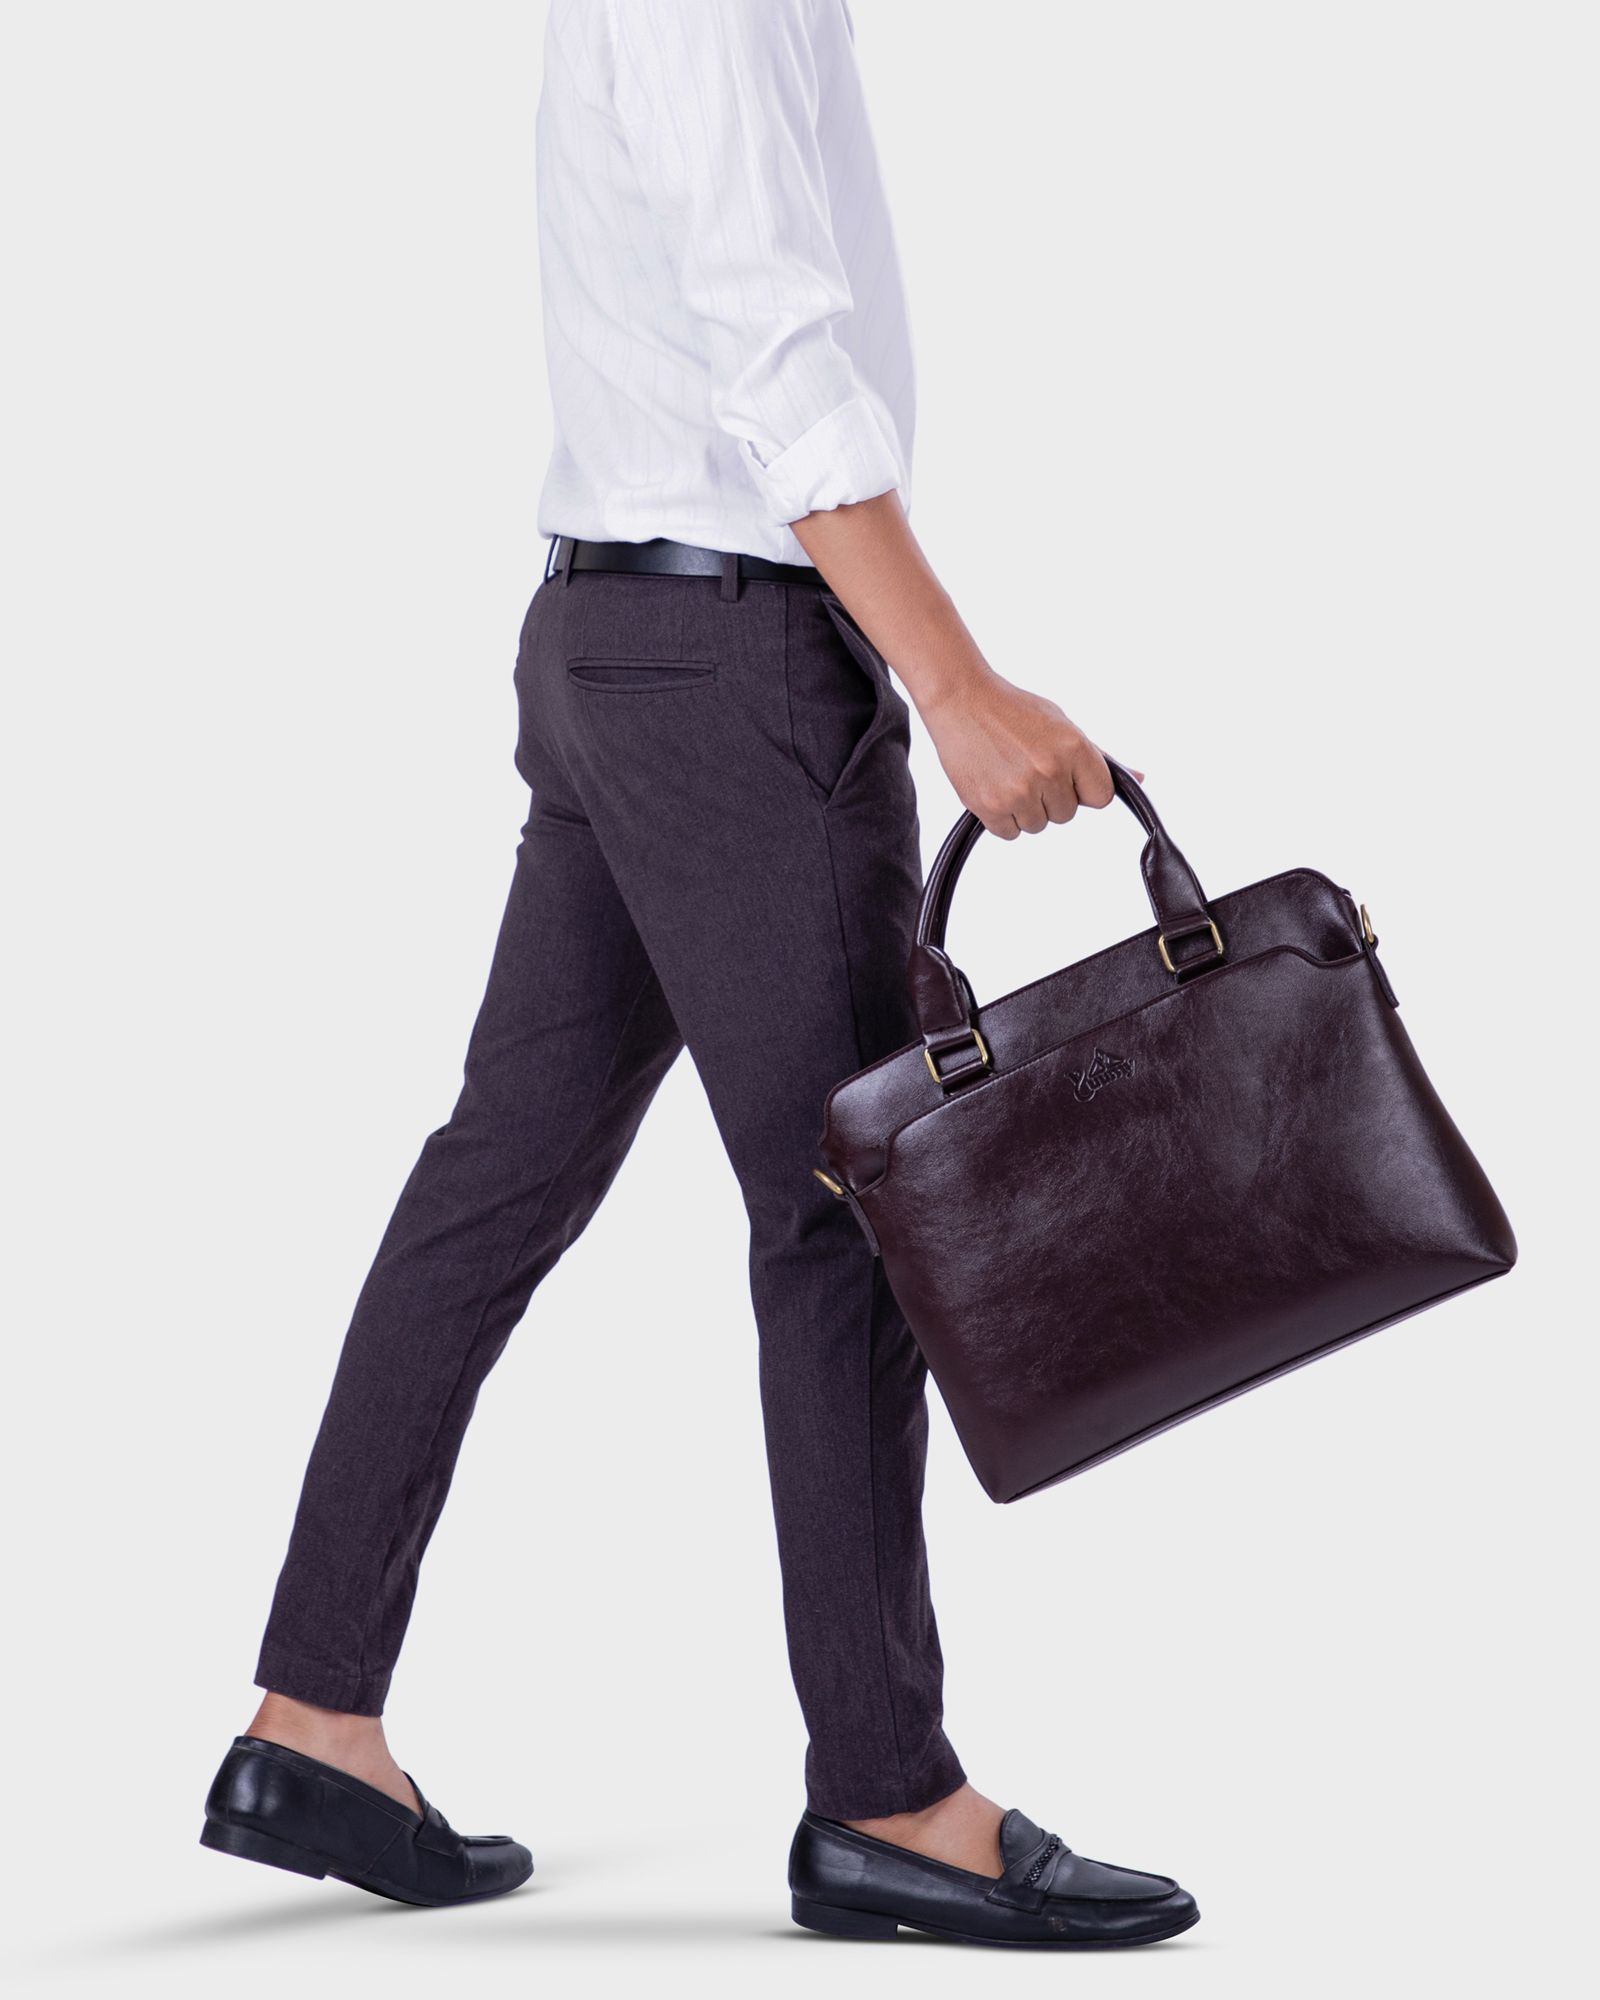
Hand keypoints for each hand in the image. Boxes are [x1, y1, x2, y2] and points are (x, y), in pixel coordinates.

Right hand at [918, 665, 1113, 838]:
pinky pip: (1010, 833)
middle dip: (1051, 797)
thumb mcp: (1063, 725)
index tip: (1067, 778)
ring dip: (1026, 808)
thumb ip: (1099, 758)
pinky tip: (995, 787)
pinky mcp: (990, 806)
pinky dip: (1002, 817)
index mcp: (1074, 748)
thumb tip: (1139, 779)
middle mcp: (1049, 771)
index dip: (1082, 789)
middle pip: (1067, 814)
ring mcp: (1019, 792)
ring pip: (1038, 825)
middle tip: (1028, 768)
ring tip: (1009, 774)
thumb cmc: (1011, 710)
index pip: (1100, 797)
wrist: (960, 700)